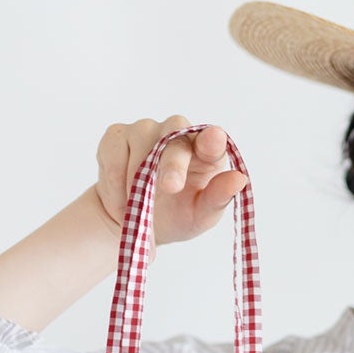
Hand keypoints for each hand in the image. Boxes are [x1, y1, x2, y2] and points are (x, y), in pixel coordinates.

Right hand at [92, 116, 247, 257]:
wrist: (135, 223)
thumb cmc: (176, 215)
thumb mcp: (200, 216)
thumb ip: (218, 197)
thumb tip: (239, 179)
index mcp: (205, 152)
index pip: (211, 139)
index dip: (211, 139)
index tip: (213, 141)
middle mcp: (176, 133)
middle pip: (174, 135)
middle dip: (172, 162)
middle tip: (170, 188)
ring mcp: (145, 130)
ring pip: (141, 141)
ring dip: (138, 179)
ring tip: (139, 205)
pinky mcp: (117, 135)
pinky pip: (115, 151)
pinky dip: (115, 180)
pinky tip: (122, 198)